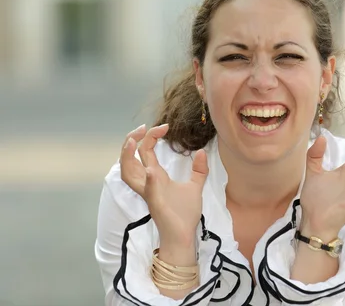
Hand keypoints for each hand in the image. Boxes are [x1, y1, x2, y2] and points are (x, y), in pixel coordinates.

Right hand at [120, 124, 209, 245]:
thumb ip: (198, 170)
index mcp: (156, 176)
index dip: (150, 136)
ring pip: (127, 173)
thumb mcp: (195, 186)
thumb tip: (201, 152)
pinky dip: (148, 179)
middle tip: (141, 128)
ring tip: (132, 141)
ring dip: (127, 157)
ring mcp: (149, 192)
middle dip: (130, 140)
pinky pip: (147, 190)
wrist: (185, 235)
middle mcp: (148, 182)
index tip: (164, 126)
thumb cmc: (185, 213)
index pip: (145, 151)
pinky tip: (151, 169)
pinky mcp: (155, 203)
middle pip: (129, 158)